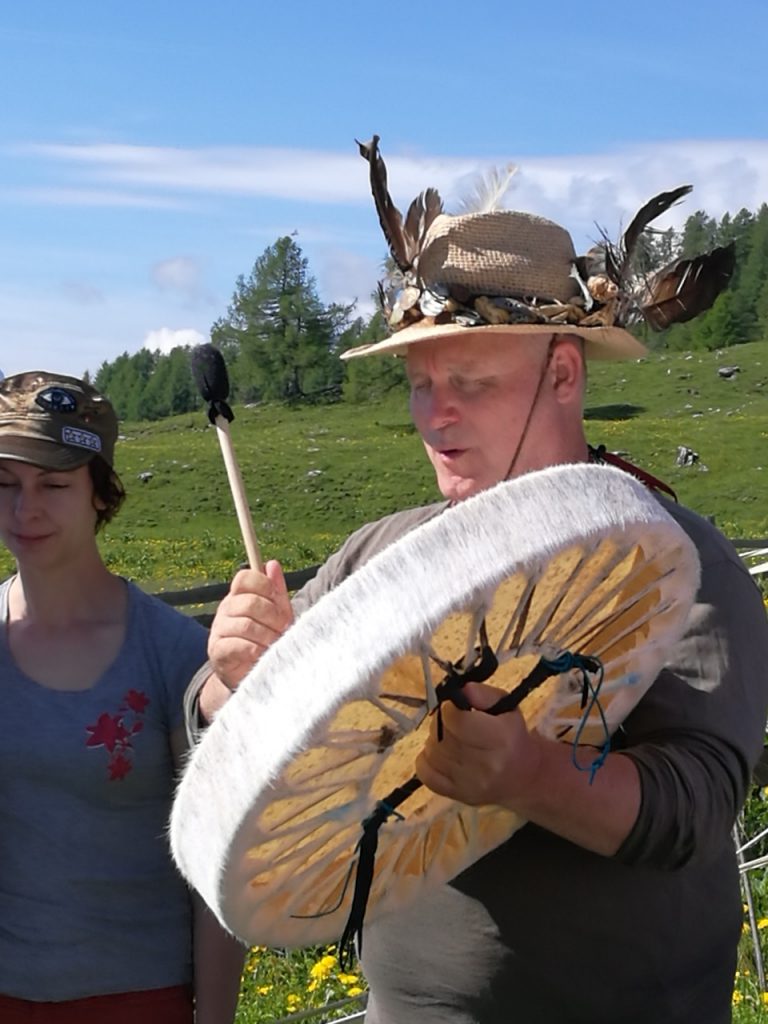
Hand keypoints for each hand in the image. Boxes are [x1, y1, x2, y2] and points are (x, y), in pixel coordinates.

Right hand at [207, 559, 293, 690]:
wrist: (250, 673)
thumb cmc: (266, 639)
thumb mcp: (278, 614)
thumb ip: (276, 590)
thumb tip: (272, 564)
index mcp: (239, 596)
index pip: (244, 577)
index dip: (265, 585)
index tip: (279, 601)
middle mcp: (225, 609)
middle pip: (248, 602)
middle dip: (272, 616)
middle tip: (284, 628)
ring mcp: (219, 630)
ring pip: (245, 625)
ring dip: (267, 636)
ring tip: (276, 644)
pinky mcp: (217, 651)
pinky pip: (237, 645)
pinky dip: (255, 650)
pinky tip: (263, 654)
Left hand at [415, 681, 542, 808]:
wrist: (524, 776)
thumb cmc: (512, 736)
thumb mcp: (506, 707)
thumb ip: (483, 694)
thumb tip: (461, 691)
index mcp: (500, 739)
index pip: (457, 721)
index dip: (450, 708)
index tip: (456, 707)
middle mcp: (485, 765)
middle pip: (442, 736)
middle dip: (441, 722)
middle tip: (452, 721)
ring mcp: (469, 784)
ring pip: (432, 752)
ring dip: (435, 740)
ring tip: (449, 737)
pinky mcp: (457, 795)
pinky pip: (425, 773)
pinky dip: (426, 759)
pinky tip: (440, 753)